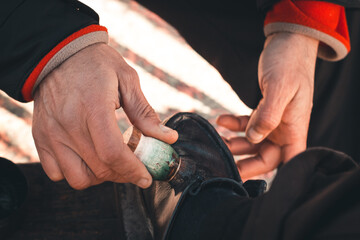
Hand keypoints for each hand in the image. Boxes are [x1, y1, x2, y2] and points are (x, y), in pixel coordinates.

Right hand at [32, 43, 177, 189]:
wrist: (57, 53)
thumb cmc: (95, 64)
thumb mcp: (127, 79)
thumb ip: (145, 113)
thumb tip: (168, 138)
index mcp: (94, 107)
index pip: (113, 153)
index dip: (133, 171)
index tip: (146, 177)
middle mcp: (68, 124)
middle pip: (99, 169)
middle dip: (123, 175)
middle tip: (134, 167)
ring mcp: (51, 133)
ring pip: (77, 178)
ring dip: (100, 178)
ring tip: (111, 163)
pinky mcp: (41, 137)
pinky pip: (56, 173)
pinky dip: (75, 173)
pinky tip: (88, 159)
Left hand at [217, 32, 317, 178]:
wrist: (288, 43)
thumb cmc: (289, 63)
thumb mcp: (280, 87)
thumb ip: (268, 115)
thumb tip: (254, 138)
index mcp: (295, 128)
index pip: (287, 161)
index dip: (270, 174)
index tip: (245, 180)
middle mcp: (285, 128)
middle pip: (265, 157)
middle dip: (243, 163)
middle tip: (220, 165)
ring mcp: (274, 120)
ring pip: (252, 142)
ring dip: (233, 143)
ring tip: (215, 140)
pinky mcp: (264, 111)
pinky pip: (247, 124)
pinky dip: (233, 124)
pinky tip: (220, 120)